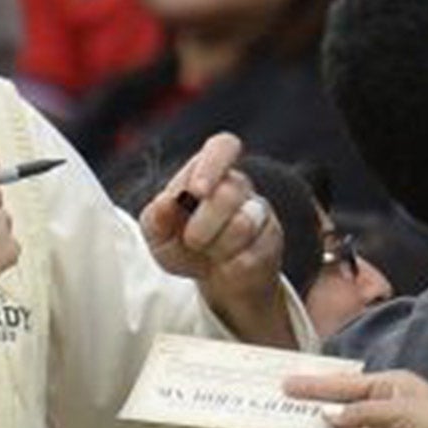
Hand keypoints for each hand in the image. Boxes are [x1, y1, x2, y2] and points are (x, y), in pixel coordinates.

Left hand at [140, 133, 292, 346]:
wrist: (219, 281)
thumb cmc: (186, 247)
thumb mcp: (160, 237)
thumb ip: (155, 219)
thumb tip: (164, 203)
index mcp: (210, 173)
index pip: (223, 146)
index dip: (212, 164)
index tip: (197, 191)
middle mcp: (239, 186)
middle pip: (228, 193)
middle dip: (203, 224)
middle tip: (192, 241)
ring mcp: (259, 212)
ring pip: (243, 224)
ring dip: (217, 247)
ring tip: (211, 254)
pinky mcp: (271, 240)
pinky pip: (252, 253)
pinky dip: (231, 265)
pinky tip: (228, 265)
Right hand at [284, 370, 427, 427]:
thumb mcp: (398, 411)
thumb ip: (360, 413)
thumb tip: (327, 415)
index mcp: (387, 386)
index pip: (344, 384)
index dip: (315, 386)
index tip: (288, 385)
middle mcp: (381, 408)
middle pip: (338, 409)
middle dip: (312, 412)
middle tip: (284, 412)